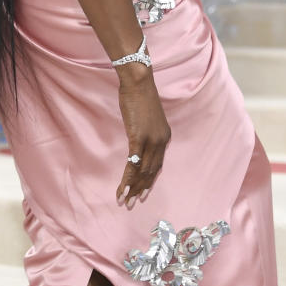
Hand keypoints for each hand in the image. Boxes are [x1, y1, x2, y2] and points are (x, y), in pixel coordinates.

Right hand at [116, 66, 170, 207]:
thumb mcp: (145, 117)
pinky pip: (133, 164)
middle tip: (132, 204)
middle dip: (140, 190)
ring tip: (125, 202)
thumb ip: (144, 132)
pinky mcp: (138, 138)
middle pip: (151, 173)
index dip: (149, 182)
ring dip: (132, 189)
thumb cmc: (139, 95)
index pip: (157, 166)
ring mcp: (150, 141)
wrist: (139, 81)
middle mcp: (161, 142)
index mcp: (164, 137)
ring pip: (142, 172)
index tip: (142, 194)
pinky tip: (122, 189)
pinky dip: (127, 179)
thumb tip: (137, 141)